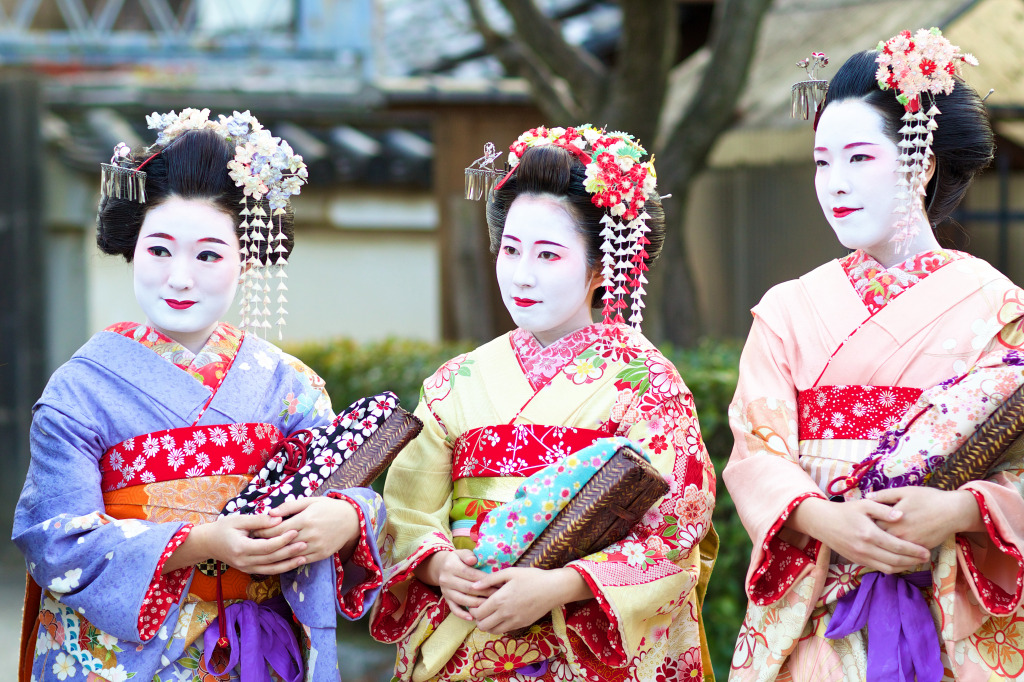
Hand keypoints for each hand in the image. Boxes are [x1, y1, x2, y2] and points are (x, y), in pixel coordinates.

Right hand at [165, 513, 306, 574]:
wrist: (208, 544)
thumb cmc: (224, 528)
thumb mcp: (239, 520)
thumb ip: (259, 520)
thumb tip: (279, 519)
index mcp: (241, 548)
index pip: (266, 546)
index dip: (282, 540)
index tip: (295, 531)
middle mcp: (244, 562)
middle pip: (271, 559)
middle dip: (289, 552)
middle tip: (305, 543)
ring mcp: (246, 568)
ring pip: (271, 569)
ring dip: (288, 564)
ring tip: (304, 557)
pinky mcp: (249, 570)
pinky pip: (268, 571)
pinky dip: (281, 568)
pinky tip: (293, 562)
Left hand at [255, 497, 360, 563]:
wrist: (351, 520)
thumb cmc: (328, 507)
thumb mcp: (309, 501)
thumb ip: (289, 507)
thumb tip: (270, 513)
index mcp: (306, 519)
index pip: (278, 528)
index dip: (264, 531)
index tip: (254, 531)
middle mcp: (310, 534)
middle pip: (282, 542)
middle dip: (266, 543)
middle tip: (253, 543)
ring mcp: (316, 546)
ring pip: (290, 554)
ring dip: (275, 554)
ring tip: (263, 551)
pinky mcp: (320, 555)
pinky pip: (300, 560)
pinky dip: (289, 560)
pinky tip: (280, 558)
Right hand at [414, 549, 491, 620]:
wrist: (440, 567)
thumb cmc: (456, 559)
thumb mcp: (461, 553)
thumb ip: (468, 555)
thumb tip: (474, 560)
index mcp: (451, 566)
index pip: (470, 574)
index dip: (485, 579)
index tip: (497, 583)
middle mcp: (446, 579)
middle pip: (468, 588)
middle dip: (485, 592)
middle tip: (498, 595)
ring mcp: (445, 591)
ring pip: (462, 599)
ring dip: (477, 604)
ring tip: (490, 606)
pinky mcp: (446, 599)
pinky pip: (454, 608)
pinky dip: (462, 614)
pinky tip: (472, 618)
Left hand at [468, 567, 591, 634]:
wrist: (553, 589)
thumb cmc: (531, 577)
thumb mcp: (510, 572)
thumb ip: (489, 579)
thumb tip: (474, 586)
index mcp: (500, 599)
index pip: (478, 613)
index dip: (472, 610)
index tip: (474, 604)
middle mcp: (505, 613)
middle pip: (482, 625)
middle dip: (478, 619)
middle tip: (480, 610)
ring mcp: (514, 621)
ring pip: (492, 631)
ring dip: (487, 625)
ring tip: (490, 615)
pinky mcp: (522, 625)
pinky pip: (504, 631)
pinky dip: (498, 626)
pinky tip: (501, 616)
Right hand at [786, 497, 930, 573]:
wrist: (822, 522)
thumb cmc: (845, 511)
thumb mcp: (864, 504)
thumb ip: (884, 509)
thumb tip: (902, 515)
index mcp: (869, 533)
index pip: (897, 546)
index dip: (914, 550)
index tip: (927, 551)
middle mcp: (865, 549)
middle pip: (896, 560)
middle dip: (913, 560)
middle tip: (926, 557)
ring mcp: (860, 557)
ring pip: (888, 568)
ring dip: (904, 567)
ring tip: (916, 561)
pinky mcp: (857, 561)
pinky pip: (879, 568)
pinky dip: (892, 568)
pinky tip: (900, 562)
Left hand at [870, 487, 982, 549]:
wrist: (953, 511)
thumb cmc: (927, 498)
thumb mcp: (904, 492)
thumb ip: (884, 495)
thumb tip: (866, 496)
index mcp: (892, 520)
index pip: (871, 526)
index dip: (865, 524)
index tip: (861, 522)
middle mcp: (899, 535)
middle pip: (878, 540)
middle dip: (872, 537)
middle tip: (866, 534)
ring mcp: (910, 544)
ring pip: (891, 550)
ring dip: (883, 547)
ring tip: (876, 543)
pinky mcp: (920, 549)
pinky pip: (904, 555)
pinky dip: (897, 553)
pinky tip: (892, 551)